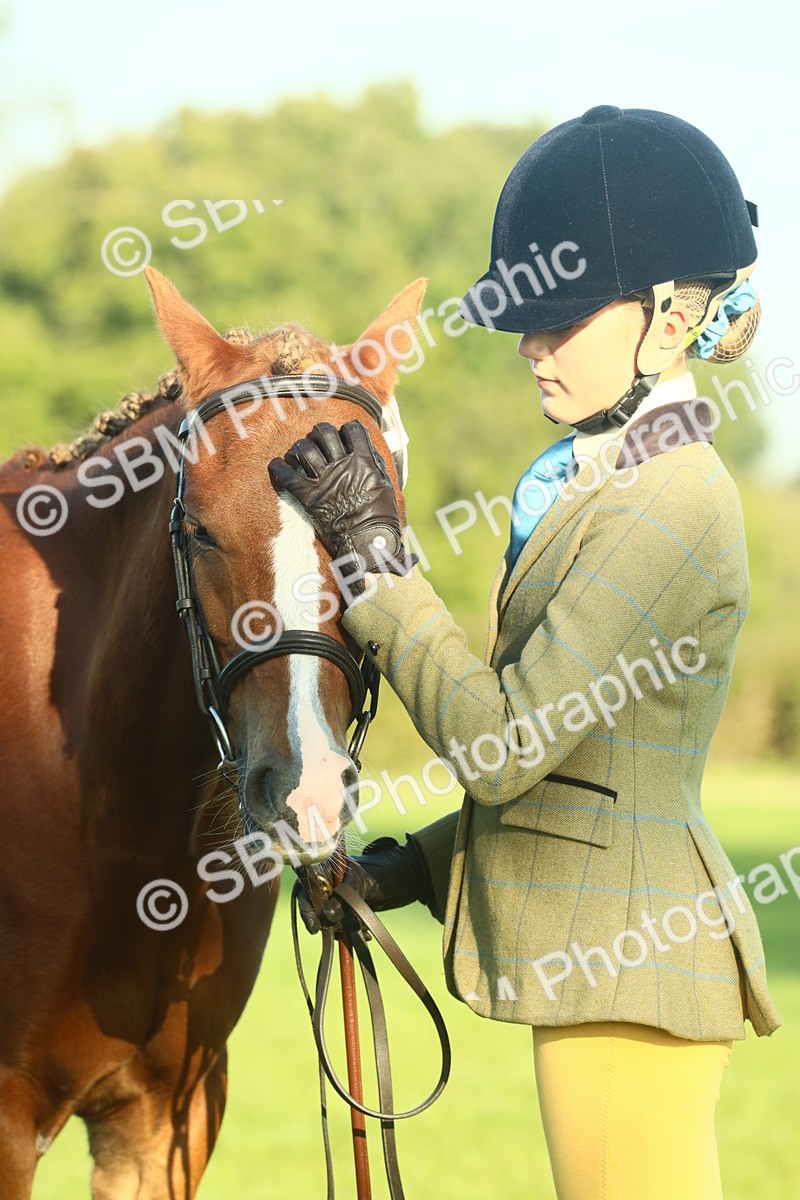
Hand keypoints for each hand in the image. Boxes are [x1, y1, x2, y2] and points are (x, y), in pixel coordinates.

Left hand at [268, 421, 414, 596]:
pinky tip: (277, 465)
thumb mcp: (385, 486)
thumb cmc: (381, 518)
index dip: (347, 430)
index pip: (353, 430)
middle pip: (324, 433)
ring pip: (304, 449)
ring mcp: (324, 480)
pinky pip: (286, 475)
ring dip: (300, 447)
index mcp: (364, 461)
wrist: (369, 544)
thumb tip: (367, 449)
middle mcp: (342, 465)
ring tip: (299, 453)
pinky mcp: (308, 496)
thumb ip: (375, 464)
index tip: (344, 437)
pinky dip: (278, 468)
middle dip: (320, 433)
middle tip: (319, 441)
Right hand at [298, 835, 434, 934]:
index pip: (308, 889)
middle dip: (330, 921)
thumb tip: (326, 916)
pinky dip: (353, 932)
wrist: (410, 877)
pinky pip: (344, 925)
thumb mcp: (365, 883)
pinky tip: (366, 934)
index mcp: (329, 868)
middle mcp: (331, 883)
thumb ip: (344, 898)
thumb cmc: (387, 872)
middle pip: (317, 908)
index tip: (314, 927)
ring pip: (331, 920)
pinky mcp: (350, 909)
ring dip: (345, 928)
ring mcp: (340, 897)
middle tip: (345, 928)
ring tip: (362, 926)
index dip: (307, 908)